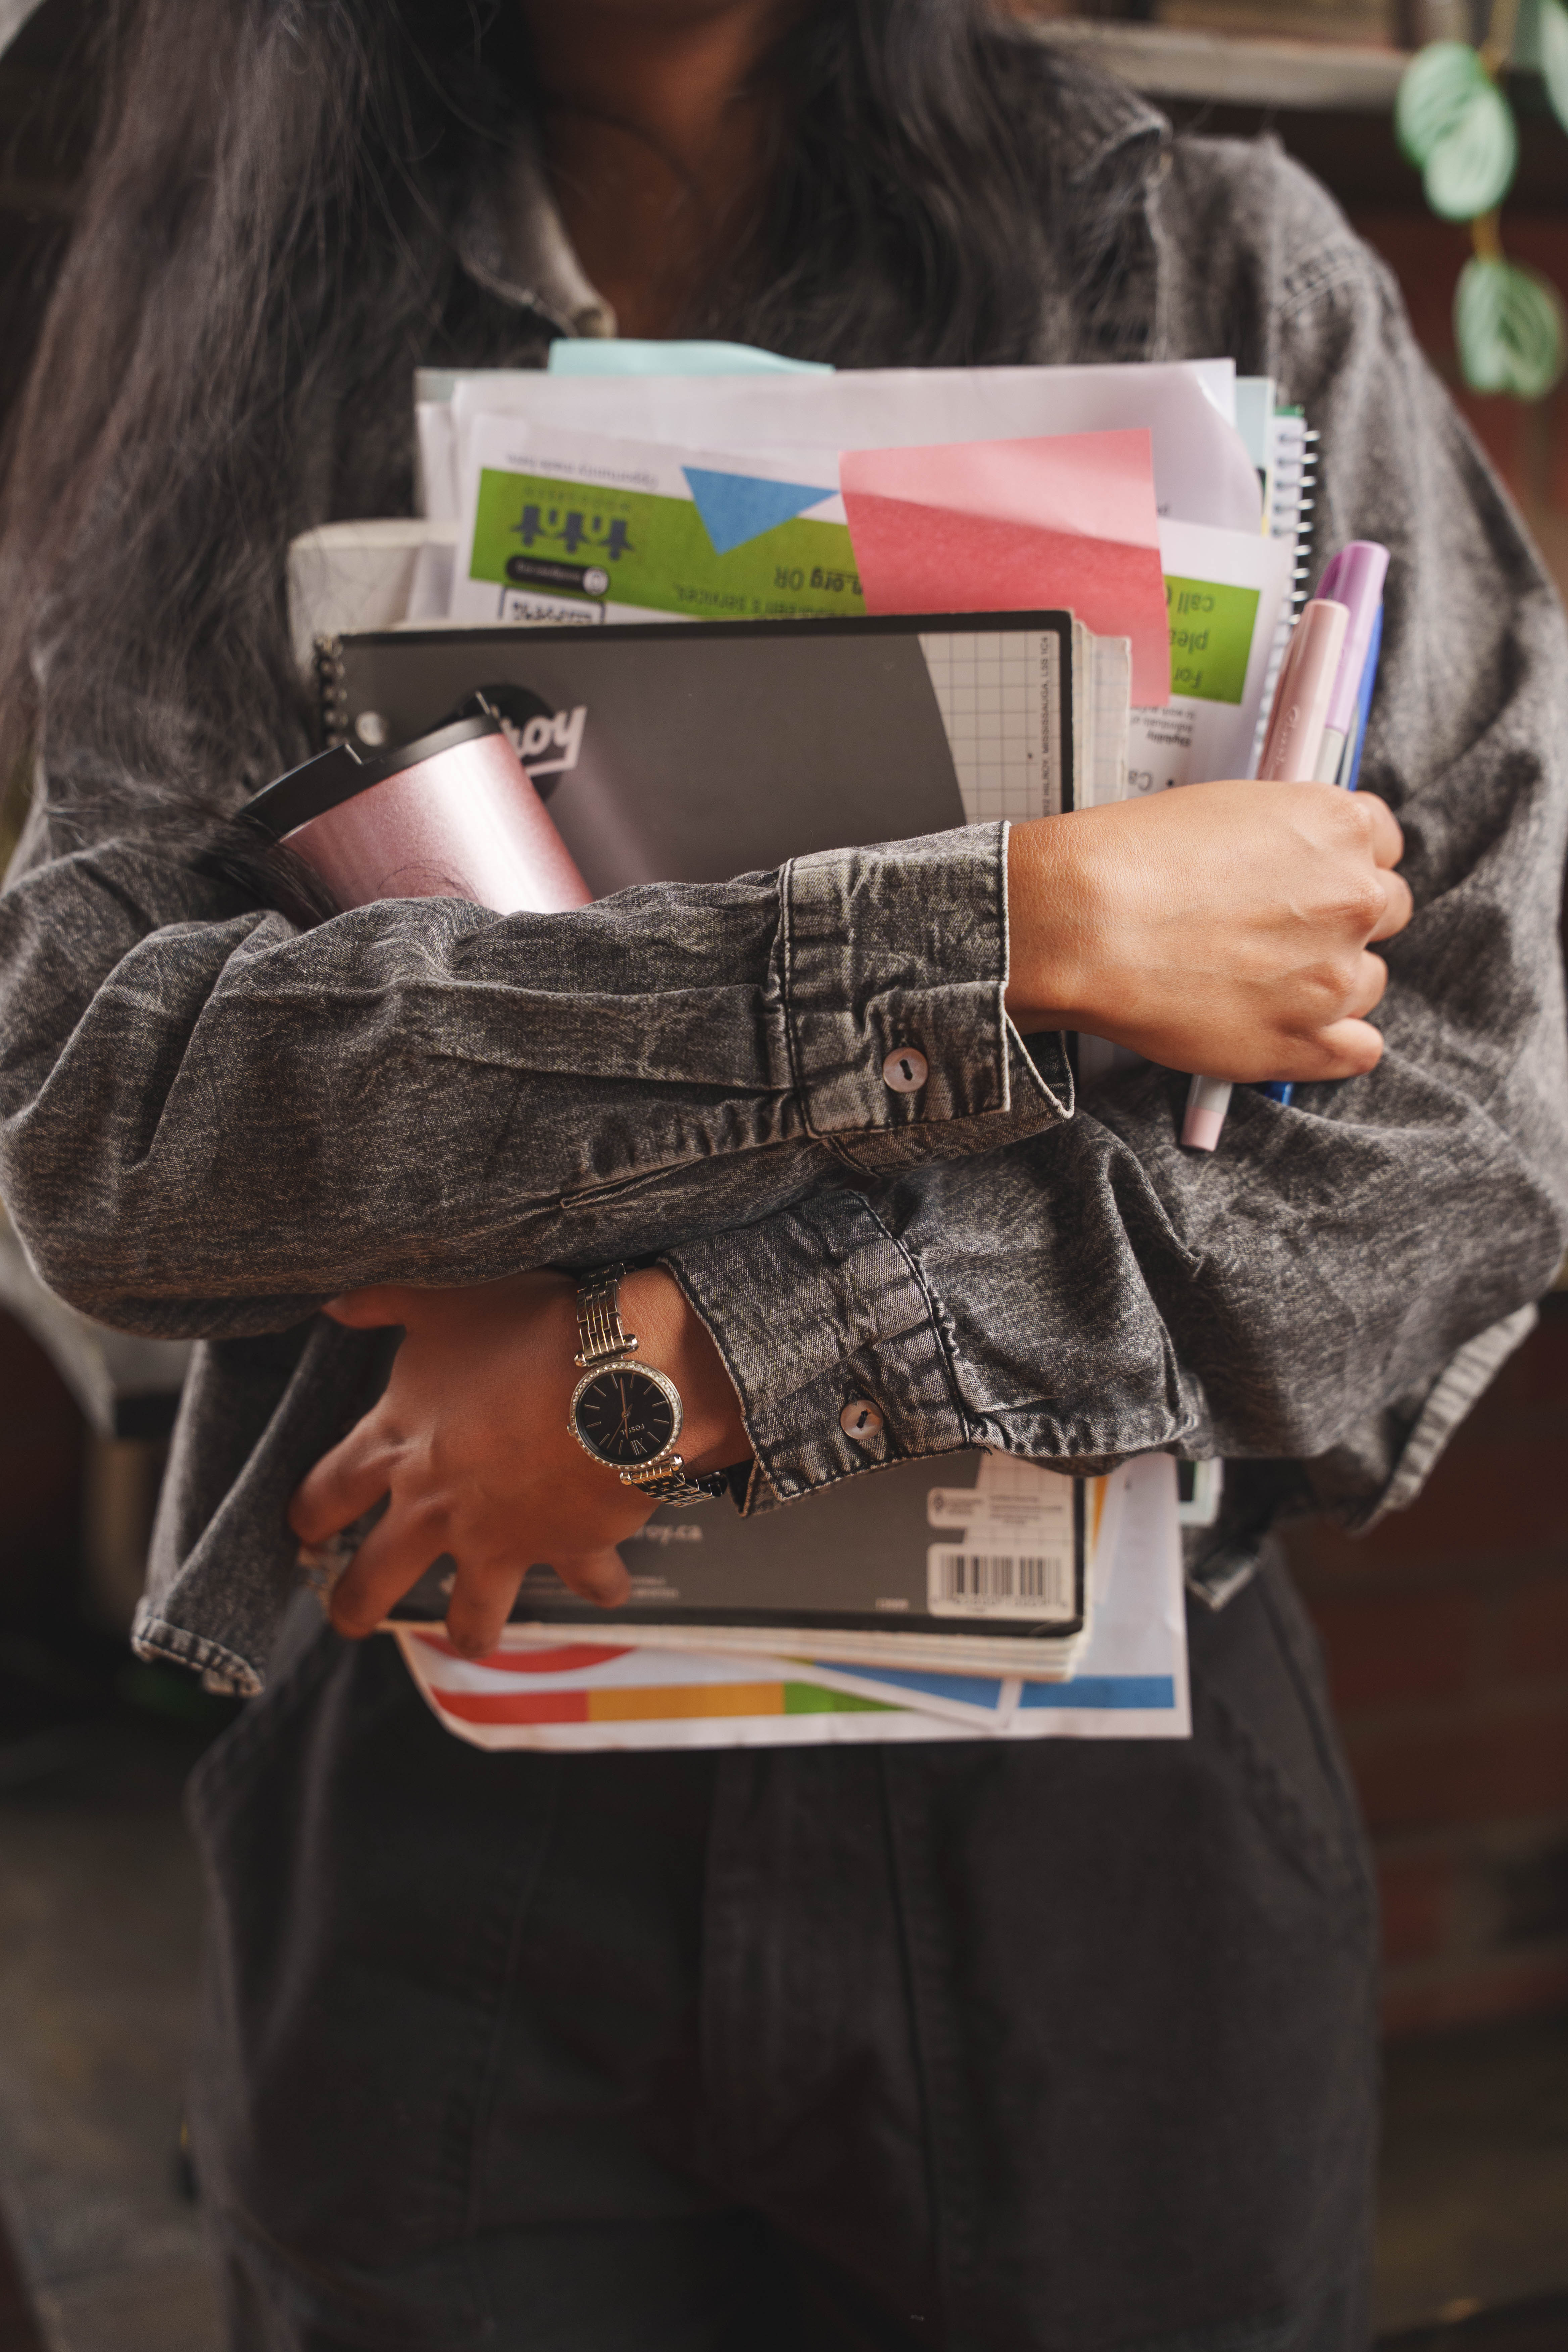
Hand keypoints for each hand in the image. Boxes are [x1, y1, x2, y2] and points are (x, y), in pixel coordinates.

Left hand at [288, 1268, 749, 1655]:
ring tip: (471, 1639)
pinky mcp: (569, 1549)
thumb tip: (333, 1302)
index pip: (328, 1492)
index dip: (309, 1514)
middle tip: (349, 1620)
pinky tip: (607, 1585)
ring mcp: (503, 1538)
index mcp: (400, 1444)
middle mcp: (439, 1505)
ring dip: (471, 1629)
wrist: (624, 1372)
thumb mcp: (445, 1299)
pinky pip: (587, 1581)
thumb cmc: (530, 1328)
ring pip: (472, 1613)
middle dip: (355, 1604)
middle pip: (375, 1576)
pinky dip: (600, 1583)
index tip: (301, 1529)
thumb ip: (383, 1301)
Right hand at [1003, 780, 1413, 1083]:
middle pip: (1386, 911)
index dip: (1345, 862)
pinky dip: (1334, 1044)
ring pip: (1368, 982)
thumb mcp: (1227, 807)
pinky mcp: (1306, 1042)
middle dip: (1342, 919)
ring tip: (1261, 980)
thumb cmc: (1133, 859)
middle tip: (1281, 930)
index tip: (1315, 877)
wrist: (1086, 924)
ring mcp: (1335, 976)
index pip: (1383, 844)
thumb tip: (1294, 862)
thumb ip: (1286, 834)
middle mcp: (1353, 898)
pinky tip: (1292, 1030)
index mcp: (1338, 827)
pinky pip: (1360, 1050)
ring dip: (1330, 982)